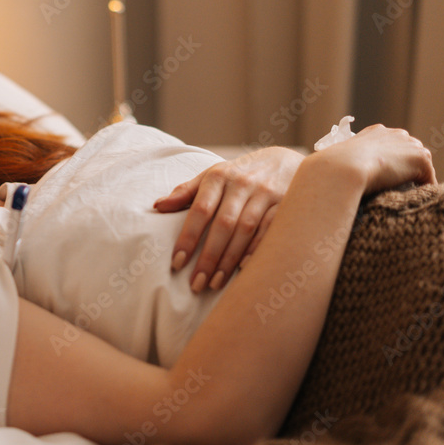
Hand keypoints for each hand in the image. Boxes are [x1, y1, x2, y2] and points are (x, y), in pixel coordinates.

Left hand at [154, 146, 304, 292]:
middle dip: (208, 256)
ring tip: (214, 283)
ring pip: (245, 230)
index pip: (200, 210)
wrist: (286, 161)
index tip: (177, 263)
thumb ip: (186, 192)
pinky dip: (257, 249)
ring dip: (229, 259)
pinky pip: (270, 228)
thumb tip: (158, 206)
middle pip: (222, 224)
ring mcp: (265, 193)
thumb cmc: (239, 174)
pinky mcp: (285, 203)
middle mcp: (241, 184)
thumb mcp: (212, 176)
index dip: (188, 237)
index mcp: (218, 177)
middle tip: (196, 283)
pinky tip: (244, 268)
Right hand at [314, 124, 435, 193]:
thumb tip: (343, 177)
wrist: (344, 168)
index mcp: (377, 132)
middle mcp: (396, 134)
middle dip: (408, 169)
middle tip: (401, 190)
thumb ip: (352, 163)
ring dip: (417, 179)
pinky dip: (425, 190)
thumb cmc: (336, 168)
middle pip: (411, 153)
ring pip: (421, 166)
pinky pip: (429, 179)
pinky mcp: (420, 159)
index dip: (392, 162)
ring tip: (410, 197)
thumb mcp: (343, 161)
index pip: (394, 145)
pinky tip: (416, 201)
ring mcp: (410, 146)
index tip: (388, 178)